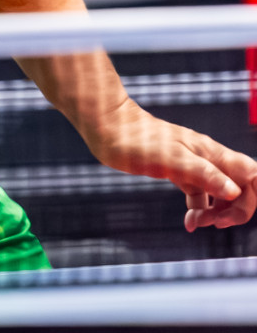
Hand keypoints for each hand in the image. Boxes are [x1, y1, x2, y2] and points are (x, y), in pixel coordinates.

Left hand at [82, 98, 256, 231]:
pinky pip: (199, 194)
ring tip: (196, 223)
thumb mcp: (172, 160)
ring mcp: (193, 165)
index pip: (252, 176)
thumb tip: (234, 191)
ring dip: (216, 212)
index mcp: (212, 154)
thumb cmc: (137, 140)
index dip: (250, 199)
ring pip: (220, 193)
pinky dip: (198, 210)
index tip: (229, 215)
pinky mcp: (178, 171)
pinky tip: (188, 222)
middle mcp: (207, 159)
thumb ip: (204, 175)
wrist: (108, 128)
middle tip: (211, 223)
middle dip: (234, 210)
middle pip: (240, 188)